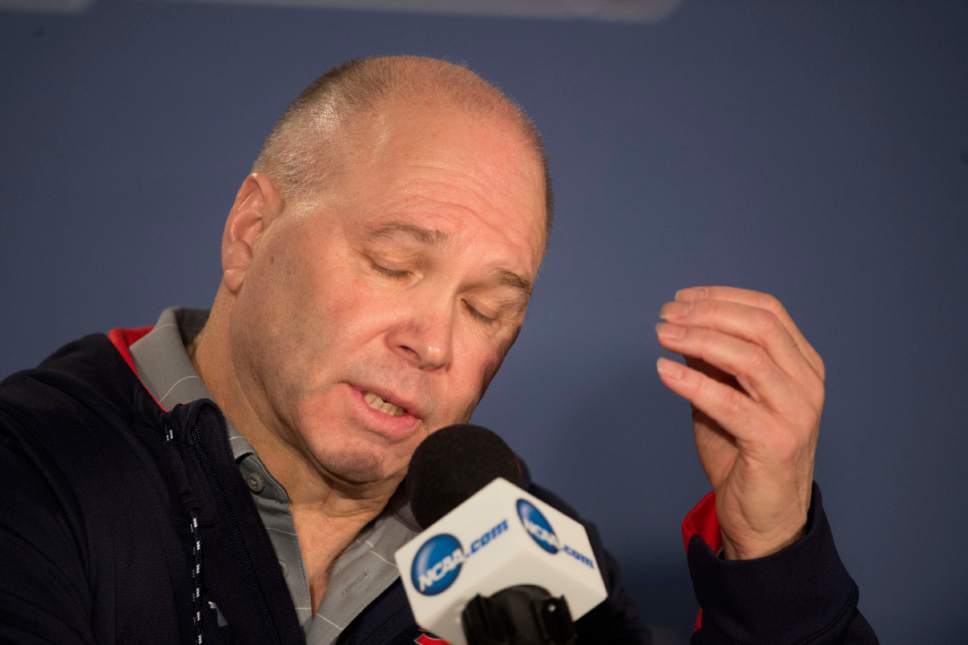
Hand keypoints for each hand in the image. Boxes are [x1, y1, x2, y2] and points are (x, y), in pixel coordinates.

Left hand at [654, 286, 825, 559]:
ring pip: (748, 358)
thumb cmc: (743, 453)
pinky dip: (693, 382)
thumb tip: (682, 322)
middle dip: (707, 313)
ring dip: (698, 339)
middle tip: (666, 315)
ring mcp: (797, 413)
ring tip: (662, 335)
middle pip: (759, 326)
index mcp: (802, 364)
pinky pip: (730, 403)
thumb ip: (712, 361)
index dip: (721, 296)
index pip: (768, 311)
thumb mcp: (725, 394)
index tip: (681, 297)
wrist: (764, 518)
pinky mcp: (776, 442)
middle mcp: (807, 384)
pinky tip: (664, 371)